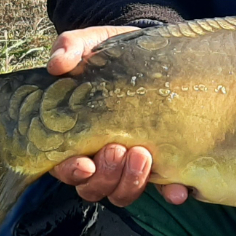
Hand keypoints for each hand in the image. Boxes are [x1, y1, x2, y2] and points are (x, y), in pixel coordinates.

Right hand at [46, 26, 188, 206]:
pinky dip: (170, 192)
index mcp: (75, 135)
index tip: (85, 162)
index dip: (72, 171)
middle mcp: (99, 156)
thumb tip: (57, 64)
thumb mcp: (93, 42)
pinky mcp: (160, 161)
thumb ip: (71, 47)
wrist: (154, 52)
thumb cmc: (114, 52)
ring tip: (144, 156)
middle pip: (94, 186)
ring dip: (132, 182)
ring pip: (123, 192)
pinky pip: (163, 188)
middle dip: (106, 175)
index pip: (64, 166)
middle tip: (119, 149)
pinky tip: (179, 190)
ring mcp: (129, 163)